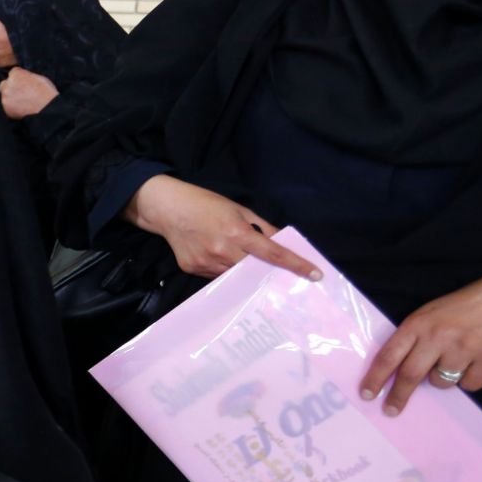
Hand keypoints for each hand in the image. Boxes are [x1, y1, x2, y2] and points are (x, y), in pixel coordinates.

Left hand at [0, 67, 58, 119]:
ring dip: (11, 98)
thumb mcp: (38, 77)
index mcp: (16, 75)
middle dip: (10, 87)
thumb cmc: (46, 92)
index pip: (12, 72)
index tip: (22, 82)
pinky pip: (7, 107)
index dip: (18, 78)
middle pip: (4, 84)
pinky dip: (12, 108)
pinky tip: (22, 108)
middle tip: (21, 92)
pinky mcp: (6, 109)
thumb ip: (26, 76)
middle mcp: (8, 85)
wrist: (47, 109)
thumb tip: (24, 78)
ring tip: (24, 102)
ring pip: (5, 96)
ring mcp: (5, 97)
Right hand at [125, 175, 320, 279]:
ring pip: (235, 277)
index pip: (273, 253)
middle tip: (276, 276)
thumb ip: (262, 226)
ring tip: (240, 263)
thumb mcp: (238, 208)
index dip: (295, 264)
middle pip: (255, 271)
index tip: (314, 275)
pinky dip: (224, 270)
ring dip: (244, 273)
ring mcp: (206, 262)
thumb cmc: (204, 204)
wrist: (166, 208)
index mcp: (236, 232)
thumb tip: (282, 241)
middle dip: (267, 273)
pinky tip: (217, 258)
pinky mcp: (192, 269)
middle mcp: (222, 250)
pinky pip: (216, 277)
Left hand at [361, 274, 481, 415]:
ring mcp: (464, 349)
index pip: (389, 355)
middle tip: (390, 411)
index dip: (375, 378)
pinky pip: (469, 384)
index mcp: (419, 324)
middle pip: (410, 375)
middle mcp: (438, 337)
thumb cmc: (463, 306)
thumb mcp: (431, 313)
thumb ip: (416, 337)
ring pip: (441, 382)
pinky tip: (473, 363)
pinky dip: (468, 379)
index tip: (366, 394)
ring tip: (452, 360)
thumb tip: (399, 370)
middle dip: (398, 396)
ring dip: (441, 379)